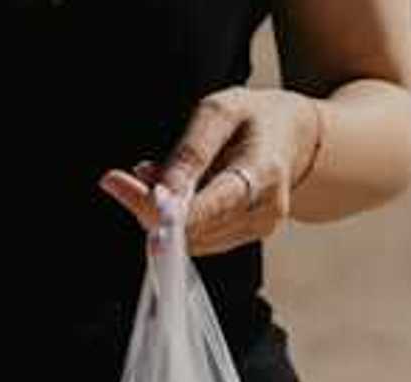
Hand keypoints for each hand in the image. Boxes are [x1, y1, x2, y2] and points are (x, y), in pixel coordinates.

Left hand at [99, 87, 322, 254]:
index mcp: (264, 173)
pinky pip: (195, 238)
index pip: (210, 206)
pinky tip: (172, 192)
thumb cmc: (254, 118)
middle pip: (194, 228)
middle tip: (117, 181)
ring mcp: (256, 229)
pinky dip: (173, 219)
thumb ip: (190, 153)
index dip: (166, 212)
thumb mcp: (220, 113)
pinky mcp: (241, 238)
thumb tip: (158, 191)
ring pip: (189, 238)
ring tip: (153, 175)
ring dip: (158, 213)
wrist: (293, 138)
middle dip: (148, 207)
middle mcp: (264, 211)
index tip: (127, 197)